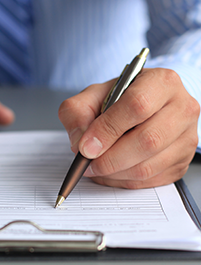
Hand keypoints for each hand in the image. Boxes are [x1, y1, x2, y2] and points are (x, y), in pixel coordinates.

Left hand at [58, 68, 199, 187]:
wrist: (143, 107)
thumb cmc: (119, 100)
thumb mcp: (92, 96)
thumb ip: (78, 112)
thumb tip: (80, 143)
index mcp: (161, 82)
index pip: (137, 106)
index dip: (108, 130)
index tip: (86, 146)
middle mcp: (181, 108)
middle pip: (147, 140)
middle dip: (109, 159)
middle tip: (87, 163)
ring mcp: (186, 137)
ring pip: (148, 166)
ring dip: (113, 173)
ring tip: (95, 167)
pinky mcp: (181, 162)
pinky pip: (149, 180)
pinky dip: (123, 181)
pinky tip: (110, 172)